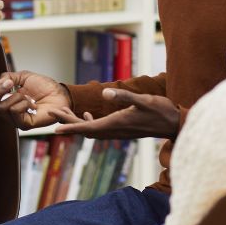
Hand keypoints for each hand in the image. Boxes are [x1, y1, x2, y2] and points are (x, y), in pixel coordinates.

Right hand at [0, 70, 71, 129]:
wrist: (60, 94)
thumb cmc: (43, 86)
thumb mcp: (21, 77)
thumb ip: (6, 79)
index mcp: (3, 101)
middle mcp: (6, 112)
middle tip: (8, 84)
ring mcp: (14, 120)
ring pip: (4, 106)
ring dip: (17, 96)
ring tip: (30, 96)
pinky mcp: (23, 125)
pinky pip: (15, 112)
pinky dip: (23, 102)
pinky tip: (33, 103)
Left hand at [48, 88, 179, 139]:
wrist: (174, 123)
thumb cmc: (161, 110)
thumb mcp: (143, 100)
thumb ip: (124, 96)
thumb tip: (104, 93)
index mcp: (116, 124)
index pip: (88, 128)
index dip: (71, 127)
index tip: (56, 128)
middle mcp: (115, 130)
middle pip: (85, 129)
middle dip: (68, 122)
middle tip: (51, 112)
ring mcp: (118, 131)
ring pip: (91, 130)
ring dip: (76, 123)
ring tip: (63, 113)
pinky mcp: (122, 129)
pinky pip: (99, 129)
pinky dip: (89, 123)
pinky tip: (87, 115)